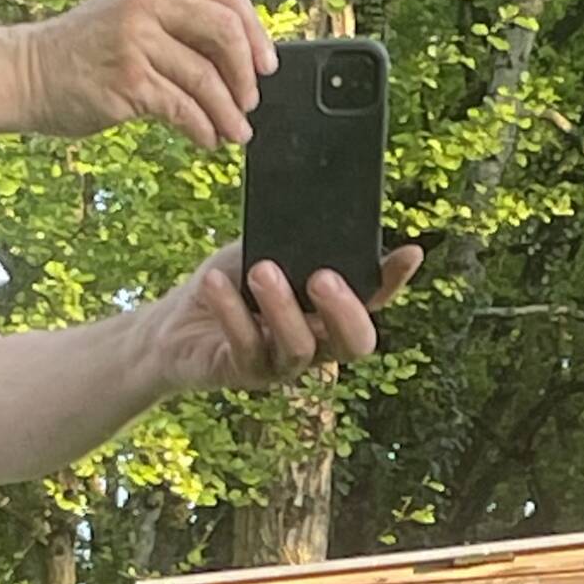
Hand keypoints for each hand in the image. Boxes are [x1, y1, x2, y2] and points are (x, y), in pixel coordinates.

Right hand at [0, 0, 277, 148]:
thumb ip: (177, 26)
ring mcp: (136, 40)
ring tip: (235, 133)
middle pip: (225, 31)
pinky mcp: (128, 80)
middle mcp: (147, 4)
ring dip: (229, 112)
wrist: (26, 73)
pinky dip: (203, 128)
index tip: (265, 65)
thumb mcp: (130, 19)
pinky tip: (207, 140)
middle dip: (247, 74)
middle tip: (250, 102)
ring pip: (207, 77)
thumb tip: (239, 62)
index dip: (256, 31)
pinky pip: (183, 107)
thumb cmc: (82, 53)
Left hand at [135, 242, 422, 398]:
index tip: (409, 252)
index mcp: (330, 311)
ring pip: (300, 348)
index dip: (395, 282)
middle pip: (355, 343)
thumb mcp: (262, 250)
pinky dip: (231, 311)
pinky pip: (247, 346)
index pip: (374, 300)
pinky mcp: (245, 373)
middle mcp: (317, 344)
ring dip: (282, 308)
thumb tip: (319, 209)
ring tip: (261, 270)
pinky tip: (215, 282)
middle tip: (322, 277)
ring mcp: (283, 364)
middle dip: (345, 311)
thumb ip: (293, 241)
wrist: (174, 324)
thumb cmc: (229, 282)